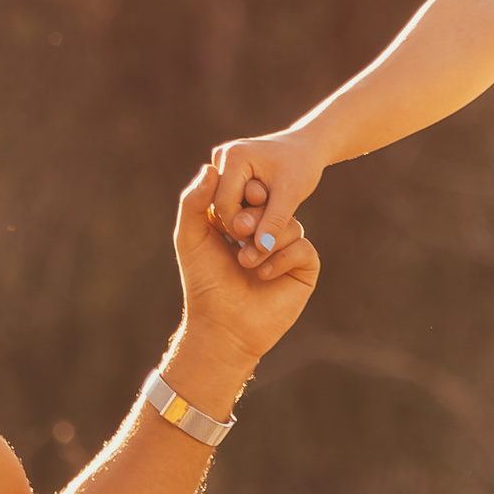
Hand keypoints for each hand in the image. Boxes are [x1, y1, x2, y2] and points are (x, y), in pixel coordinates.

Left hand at [173, 159, 321, 368]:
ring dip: (266, 241)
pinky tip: (262, 275)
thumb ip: (194, 201)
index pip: (252, 193)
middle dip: (254, 217)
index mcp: (241, 222)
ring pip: (290, 224)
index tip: (238, 198)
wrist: (222, 326)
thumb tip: (209, 167)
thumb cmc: (204, 283)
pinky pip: (303, 247)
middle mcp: (266, 233)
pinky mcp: (303, 270)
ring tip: (245, 263)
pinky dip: (282, 258)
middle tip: (236, 233)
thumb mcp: (190, 237)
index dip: (246, 192)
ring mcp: (286, 251)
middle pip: (273, 205)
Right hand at [207, 129, 329, 265]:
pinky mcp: (225, 169)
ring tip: (266, 225)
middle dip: (240, 224)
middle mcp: (222, 154)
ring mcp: (221, 161)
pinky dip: (242, 210)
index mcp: (234, 156)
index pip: (224, 205)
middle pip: (220, 205)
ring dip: (242, 218)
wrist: (307, 147)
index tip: (261, 242)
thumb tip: (261, 249)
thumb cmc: (302, 167)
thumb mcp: (291, 195)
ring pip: (221, 204)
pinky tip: (260, 217)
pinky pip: (226, 198)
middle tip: (264, 239)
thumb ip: (275, 221)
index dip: (240, 228)